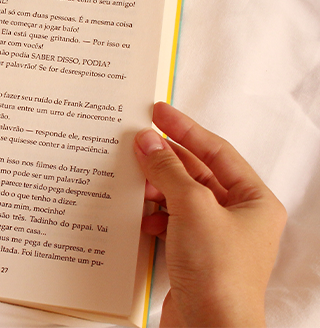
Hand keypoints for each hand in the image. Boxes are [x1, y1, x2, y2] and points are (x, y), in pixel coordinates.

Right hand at [134, 102, 285, 327]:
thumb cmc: (218, 273)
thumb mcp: (193, 208)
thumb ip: (169, 171)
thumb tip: (147, 141)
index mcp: (254, 201)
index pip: (216, 151)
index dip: (185, 129)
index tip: (158, 112)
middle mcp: (239, 217)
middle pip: (197, 174)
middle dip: (165, 158)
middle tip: (135, 140)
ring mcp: (216, 238)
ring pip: (180, 198)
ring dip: (155, 187)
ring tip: (131, 176)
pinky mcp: (194, 256)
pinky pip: (170, 222)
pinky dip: (152, 215)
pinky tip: (138, 215)